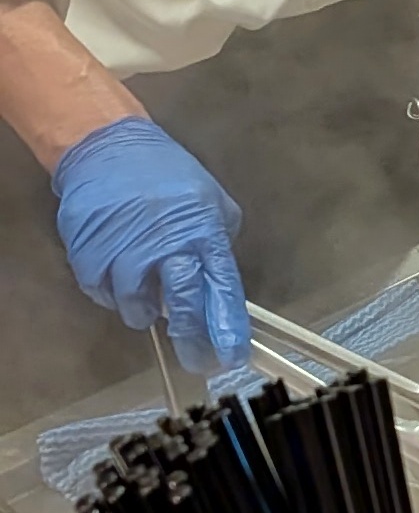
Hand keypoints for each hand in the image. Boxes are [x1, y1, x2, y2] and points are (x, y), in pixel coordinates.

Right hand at [53, 117, 248, 372]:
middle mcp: (166, 247)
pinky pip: (104, 296)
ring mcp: (124, 255)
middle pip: (182, 306)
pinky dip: (114, 294)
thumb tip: (220, 283)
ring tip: (147, 292)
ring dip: (145, 311)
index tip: (234, 357)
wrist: (108, 151)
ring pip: (137, 309)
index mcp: (204, 231)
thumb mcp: (210, 201)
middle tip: (199, 361)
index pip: (222, 287)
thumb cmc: (167, 176)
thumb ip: (217, 242)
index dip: (227, 326)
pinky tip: (119, 275)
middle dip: (192, 338)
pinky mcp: (90, 258)